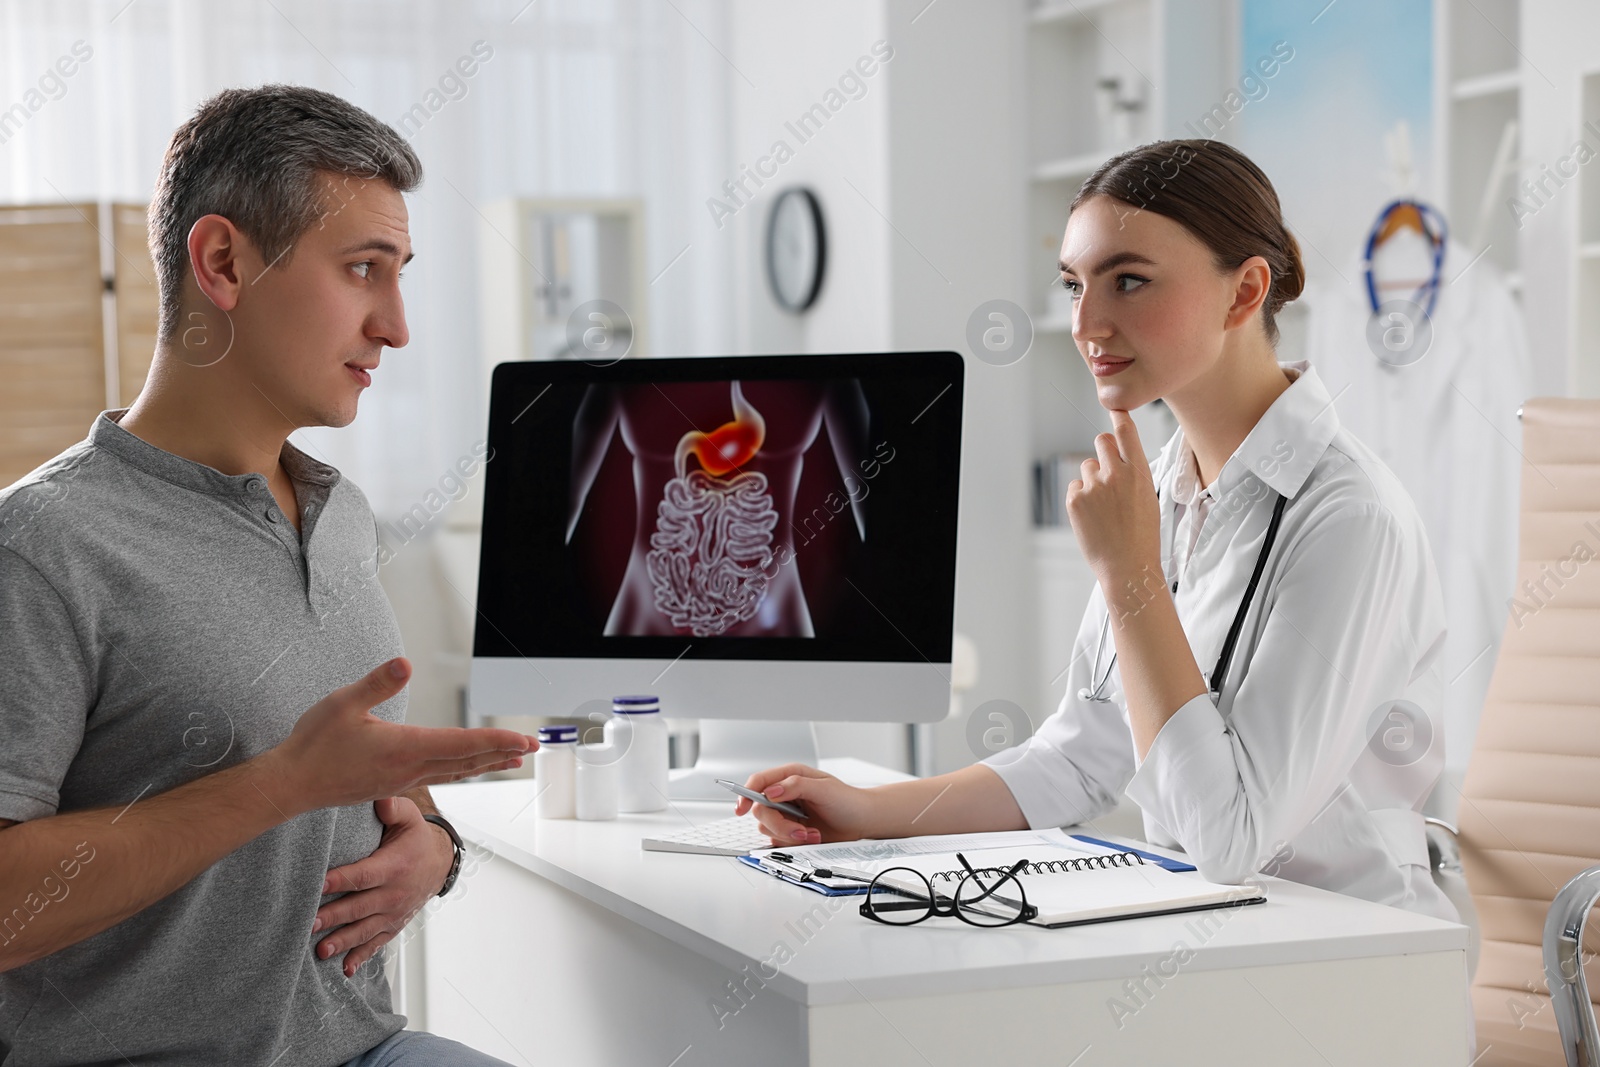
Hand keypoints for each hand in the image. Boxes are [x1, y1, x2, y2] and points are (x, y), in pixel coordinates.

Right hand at [260, 658, 537, 814]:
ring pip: (456, 772)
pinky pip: (440, 777)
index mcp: (405, 747)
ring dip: (487, 764)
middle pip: (468, 761)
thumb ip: (376, 683)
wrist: (291, 784)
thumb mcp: (342, 703)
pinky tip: (468, 769)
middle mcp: (411, 768)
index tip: (522, 739)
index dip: (495, 740)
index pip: (461, 744)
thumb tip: (404, 663)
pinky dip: (463, 771)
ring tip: (513, 760)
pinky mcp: (394, 783)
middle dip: (503, 752)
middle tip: (535, 747)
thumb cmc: (314, 744)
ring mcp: (403, 779)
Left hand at [312, 796, 446, 977]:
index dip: (340, 879)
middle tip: (308, 924)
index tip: (319, 884)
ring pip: (365, 930)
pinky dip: (362, 957)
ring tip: (321, 950)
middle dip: (333, 916)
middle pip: (359, 907)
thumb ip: (393, 807)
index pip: (363, 874)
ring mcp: (394, 913)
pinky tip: (346, 969)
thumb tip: (380, 800)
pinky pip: (377, 943)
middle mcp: (394, 893)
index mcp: (394, 866)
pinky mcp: (393, 925)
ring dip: (343, 941)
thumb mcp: (409, 817)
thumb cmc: (416, 839)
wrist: (439, 863)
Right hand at [733, 764, 871, 844]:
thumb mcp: (823, 787)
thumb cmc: (847, 800)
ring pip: (767, 827)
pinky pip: (778, 840)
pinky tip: (811, 837)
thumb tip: (772, 791)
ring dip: (788, 834)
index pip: (759, 782)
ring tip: (810, 833)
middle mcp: (784, 795)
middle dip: (778, 823)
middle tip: (799, 828)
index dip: (746, 793)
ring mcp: (786, 814)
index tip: (742, 807)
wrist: (861, 822)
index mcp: (790, 777)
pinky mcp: (790, 831)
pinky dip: (794, 842)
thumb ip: (795, 786)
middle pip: (760, 810)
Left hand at [1066, 409, 1161, 588]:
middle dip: (1104, 450)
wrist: (1128, 566)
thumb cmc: (1142, 535)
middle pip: (1102, 440)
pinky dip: (1081, 498)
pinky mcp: (1075, 499)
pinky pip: (1075, 486)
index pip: (1126, 431)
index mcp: (1139, 472)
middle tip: (1108, 472)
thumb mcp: (1148, 497)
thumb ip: (1133, 473)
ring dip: (1093, 479)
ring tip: (1105, 507)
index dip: (1119, 415)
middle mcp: (1116, 474)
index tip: (1115, 405)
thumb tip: (1117, 456)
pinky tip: (1094, 517)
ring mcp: (1094, 486)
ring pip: (1087, 466)